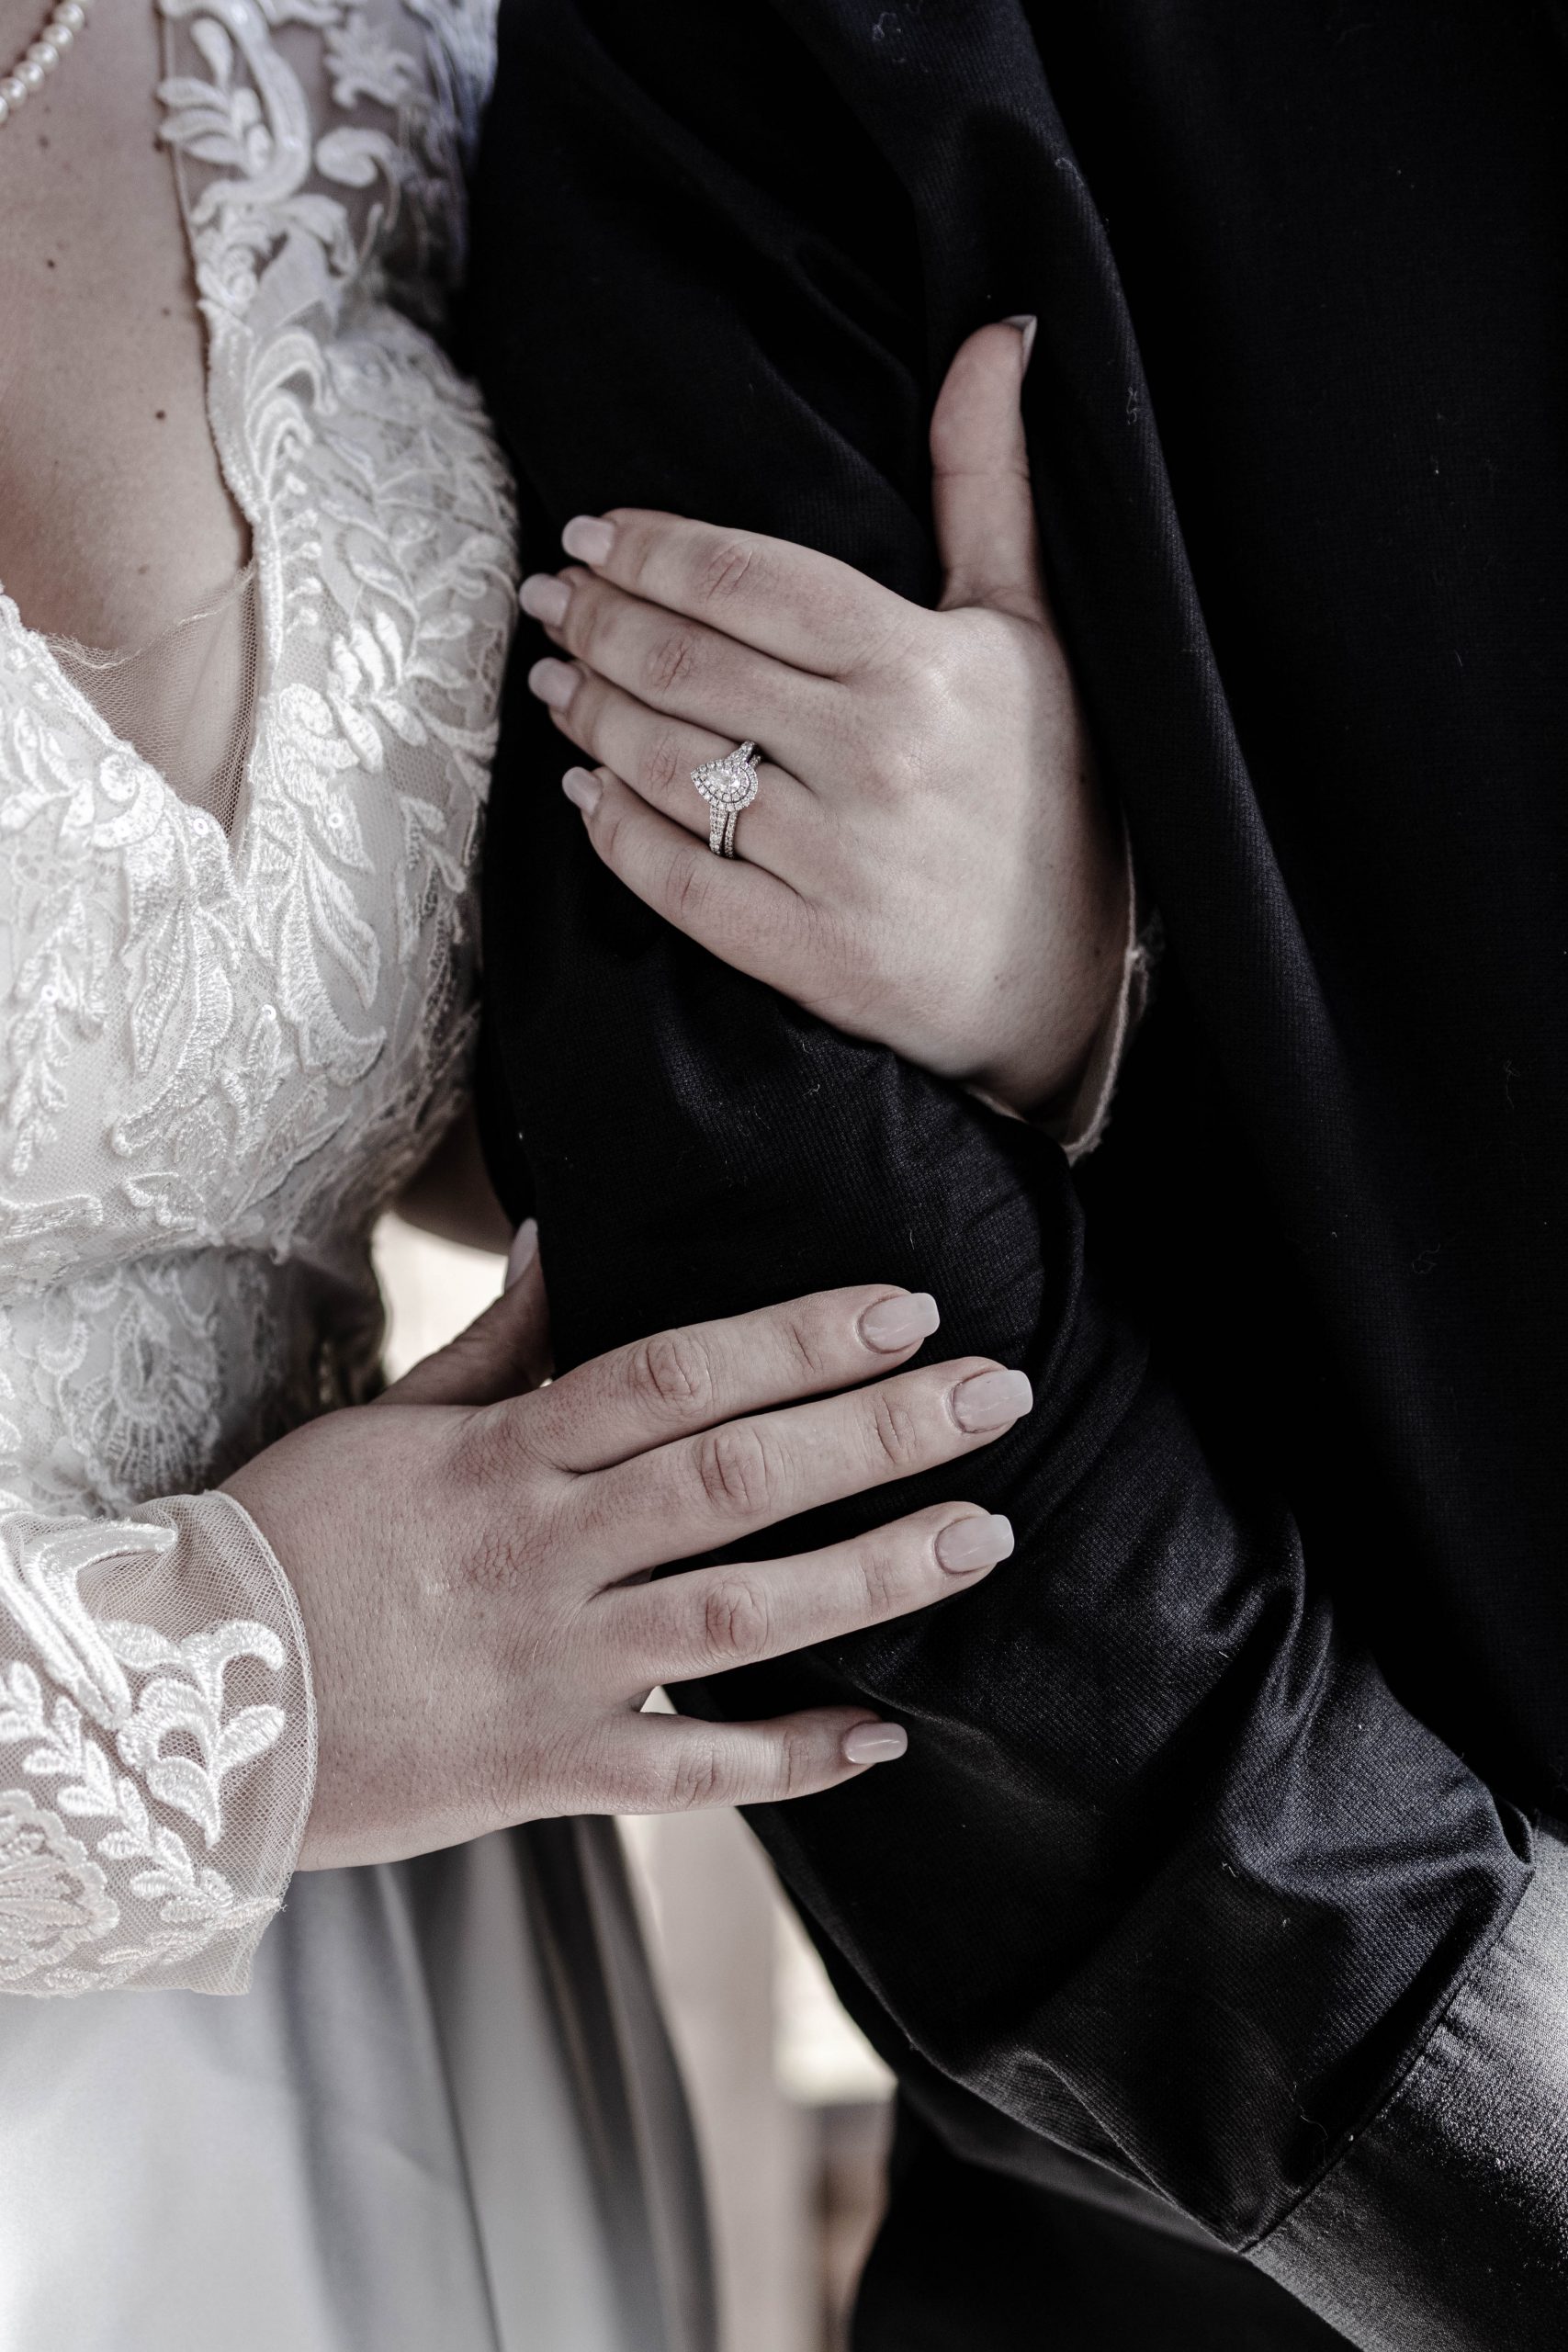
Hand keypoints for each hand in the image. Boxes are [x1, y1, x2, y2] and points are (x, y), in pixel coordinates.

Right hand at [224, 1246, 1029, 1869]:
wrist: (183, 1707)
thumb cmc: (292, 1542)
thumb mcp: (391, 1420)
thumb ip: (503, 1341)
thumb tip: (574, 1236)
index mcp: (506, 1455)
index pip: (679, 1375)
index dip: (801, 1339)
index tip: (905, 1311)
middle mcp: (540, 1552)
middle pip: (736, 1477)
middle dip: (880, 1431)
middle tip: (999, 1396)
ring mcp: (548, 1668)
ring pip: (736, 1618)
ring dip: (871, 1575)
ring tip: (983, 1536)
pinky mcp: (542, 1772)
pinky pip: (686, 1774)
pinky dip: (788, 1759)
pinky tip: (884, 1737)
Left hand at [521, 320, 1128, 1113]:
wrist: (1072, 985)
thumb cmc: (1052, 793)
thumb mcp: (1030, 630)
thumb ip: (987, 484)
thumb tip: (995, 335)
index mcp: (921, 666)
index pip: (744, 581)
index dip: (649, 549)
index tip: (591, 533)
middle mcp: (873, 760)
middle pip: (684, 664)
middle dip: (595, 621)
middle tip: (549, 599)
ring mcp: (835, 864)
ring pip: (663, 764)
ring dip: (589, 713)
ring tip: (554, 680)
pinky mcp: (807, 955)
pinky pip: (672, 879)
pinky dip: (612, 828)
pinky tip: (584, 790)